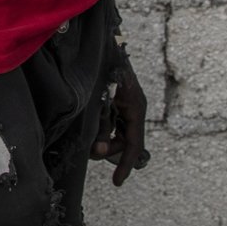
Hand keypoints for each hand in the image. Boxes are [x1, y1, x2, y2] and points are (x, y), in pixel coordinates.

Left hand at [91, 62, 150, 187]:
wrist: (101, 42)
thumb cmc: (103, 67)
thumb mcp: (102, 99)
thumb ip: (102, 125)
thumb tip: (98, 151)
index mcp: (136, 107)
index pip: (134, 144)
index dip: (125, 165)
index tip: (117, 183)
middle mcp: (133, 107)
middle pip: (125, 141)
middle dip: (109, 149)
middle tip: (92, 151)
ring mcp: (125, 104)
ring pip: (117, 132)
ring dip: (104, 137)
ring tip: (91, 137)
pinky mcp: (116, 100)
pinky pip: (112, 121)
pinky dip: (103, 127)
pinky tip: (92, 126)